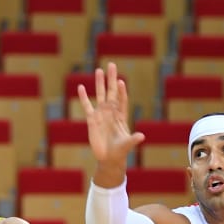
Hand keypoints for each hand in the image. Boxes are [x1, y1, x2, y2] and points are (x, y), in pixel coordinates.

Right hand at [77, 62, 144, 182]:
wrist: (109, 159)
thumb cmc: (120, 152)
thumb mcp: (127, 145)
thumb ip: (133, 140)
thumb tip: (142, 137)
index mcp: (121, 116)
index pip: (122, 99)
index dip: (121, 91)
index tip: (120, 81)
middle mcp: (111, 112)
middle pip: (111, 92)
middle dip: (111, 79)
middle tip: (111, 65)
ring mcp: (101, 115)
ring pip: (100, 95)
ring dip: (100, 83)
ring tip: (99, 70)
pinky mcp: (92, 120)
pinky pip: (87, 106)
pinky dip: (84, 97)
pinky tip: (81, 87)